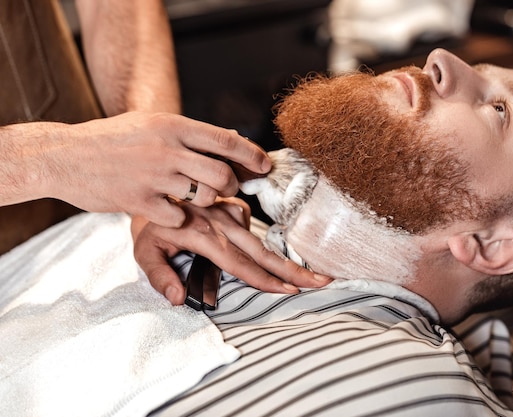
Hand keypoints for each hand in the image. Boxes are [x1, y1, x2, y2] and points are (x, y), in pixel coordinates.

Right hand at [47, 112, 271, 226]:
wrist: (64, 156)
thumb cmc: (112, 140)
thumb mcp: (152, 124)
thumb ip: (191, 134)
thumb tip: (233, 138)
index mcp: (172, 125)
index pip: (226, 140)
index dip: (252, 155)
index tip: (265, 166)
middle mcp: (166, 148)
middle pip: (223, 174)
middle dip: (232, 185)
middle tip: (227, 188)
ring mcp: (153, 175)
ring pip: (205, 196)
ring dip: (207, 201)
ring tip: (193, 197)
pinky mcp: (139, 200)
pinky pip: (179, 216)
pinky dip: (179, 217)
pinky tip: (167, 209)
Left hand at [131, 198, 331, 304]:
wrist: (151, 184)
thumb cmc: (148, 225)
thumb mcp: (144, 252)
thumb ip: (160, 276)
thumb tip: (178, 299)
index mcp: (202, 236)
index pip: (240, 265)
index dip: (266, 280)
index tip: (290, 291)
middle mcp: (221, 223)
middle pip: (262, 252)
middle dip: (292, 270)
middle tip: (322, 281)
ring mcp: (228, 212)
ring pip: (260, 240)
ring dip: (282, 260)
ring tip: (310, 276)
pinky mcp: (231, 205)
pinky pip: (250, 225)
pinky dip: (259, 242)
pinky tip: (263, 257)